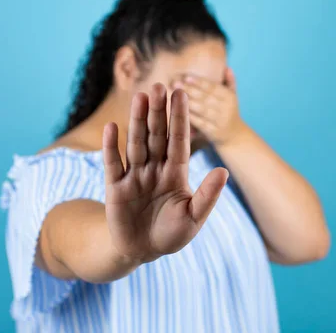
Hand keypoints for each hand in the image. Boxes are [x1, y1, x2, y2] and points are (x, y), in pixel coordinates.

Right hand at [102, 83, 228, 262]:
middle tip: (160, 85)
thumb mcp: (194, 217)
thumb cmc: (171, 233)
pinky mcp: (115, 187)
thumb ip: (207, 195)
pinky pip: (113, 164)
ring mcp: (134, 176)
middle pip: (157, 135)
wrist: (142, 251)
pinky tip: (111, 127)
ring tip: (140, 97)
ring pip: (136, 143)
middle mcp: (155, 168)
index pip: (179, 140)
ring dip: (137, 121)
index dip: (180, 118)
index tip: (181, 94)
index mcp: (176, 173)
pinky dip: (111, 146)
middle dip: (159, 112)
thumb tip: (224, 171)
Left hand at [173, 67, 244, 145]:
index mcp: (230, 97)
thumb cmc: (229, 112)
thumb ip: (230, 82)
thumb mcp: (233, 97)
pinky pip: (200, 124)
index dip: (200, 82)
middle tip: (174, 83)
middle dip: (190, 90)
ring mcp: (220, 121)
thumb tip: (227, 68)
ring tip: (174, 95)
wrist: (235, 137)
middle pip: (206, 98)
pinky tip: (178, 111)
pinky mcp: (213, 133)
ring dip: (187, 102)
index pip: (213, 87)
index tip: (186, 77)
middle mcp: (226, 109)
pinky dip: (189, 117)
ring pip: (202, 110)